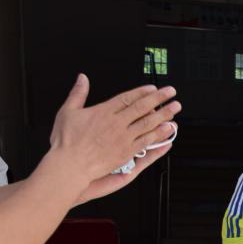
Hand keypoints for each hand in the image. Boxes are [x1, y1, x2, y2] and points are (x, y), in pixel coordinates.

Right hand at [48, 75, 179, 188]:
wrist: (69, 165)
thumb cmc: (66, 141)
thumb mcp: (67, 111)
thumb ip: (78, 93)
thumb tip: (82, 78)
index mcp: (103, 112)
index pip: (127, 98)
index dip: (142, 92)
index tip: (153, 88)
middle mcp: (116, 124)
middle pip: (142, 108)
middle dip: (159, 99)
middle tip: (171, 93)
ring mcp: (123, 138)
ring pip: (148, 123)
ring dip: (164, 115)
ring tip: (175, 108)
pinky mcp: (127, 152)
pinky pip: (147, 141)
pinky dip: (159, 135)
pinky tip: (169, 130)